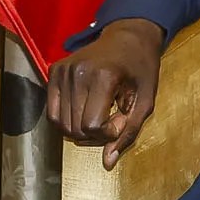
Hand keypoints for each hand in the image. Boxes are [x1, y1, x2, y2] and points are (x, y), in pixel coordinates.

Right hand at [47, 20, 164, 168]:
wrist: (128, 36)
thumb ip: (128, 132)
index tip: (121, 117)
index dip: (108, 133)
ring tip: (100, 113)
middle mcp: (77, 72)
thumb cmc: (141, 67)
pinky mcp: (54, 72)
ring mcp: (62, 71)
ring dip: (82, 129)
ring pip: (62, 125)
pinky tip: (85, 110)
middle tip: (113, 117)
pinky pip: (53, 113)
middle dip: (95, 134)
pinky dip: (68, 121)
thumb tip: (107, 163)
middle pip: (75, 128)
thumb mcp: (145, 100)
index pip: (91, 125)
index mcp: (102, 76)